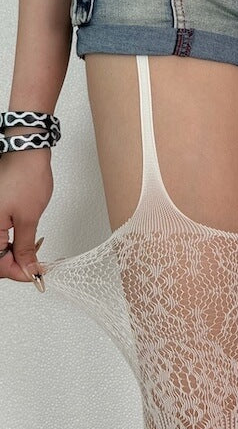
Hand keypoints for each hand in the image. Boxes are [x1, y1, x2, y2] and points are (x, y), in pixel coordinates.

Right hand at [0, 146, 53, 290]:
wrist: (26, 153)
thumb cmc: (25, 177)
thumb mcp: (28, 219)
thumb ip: (25, 248)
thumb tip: (28, 268)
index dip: (17, 273)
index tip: (35, 275)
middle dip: (15, 265)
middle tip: (36, 265)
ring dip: (13, 255)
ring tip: (32, 253)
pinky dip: (11, 242)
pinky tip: (24, 242)